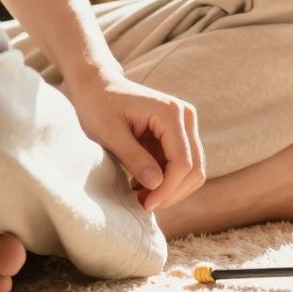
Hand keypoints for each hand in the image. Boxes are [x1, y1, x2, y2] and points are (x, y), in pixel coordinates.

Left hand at [71, 71, 206, 210]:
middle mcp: (186, 117)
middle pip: (195, 169)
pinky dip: (166, 182)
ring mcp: (185, 125)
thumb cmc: (98, 106)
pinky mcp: (179, 135)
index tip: (144, 204)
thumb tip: (157, 185)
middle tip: (142, 205)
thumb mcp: (109, 134)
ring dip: (171, 189)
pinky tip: (141, 186)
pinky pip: (182, 166)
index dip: (167, 189)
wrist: (97, 86)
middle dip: (172, 193)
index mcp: (171, 113)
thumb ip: (133, 158)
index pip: (183, 162)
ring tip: (140, 196)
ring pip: (193, 170)